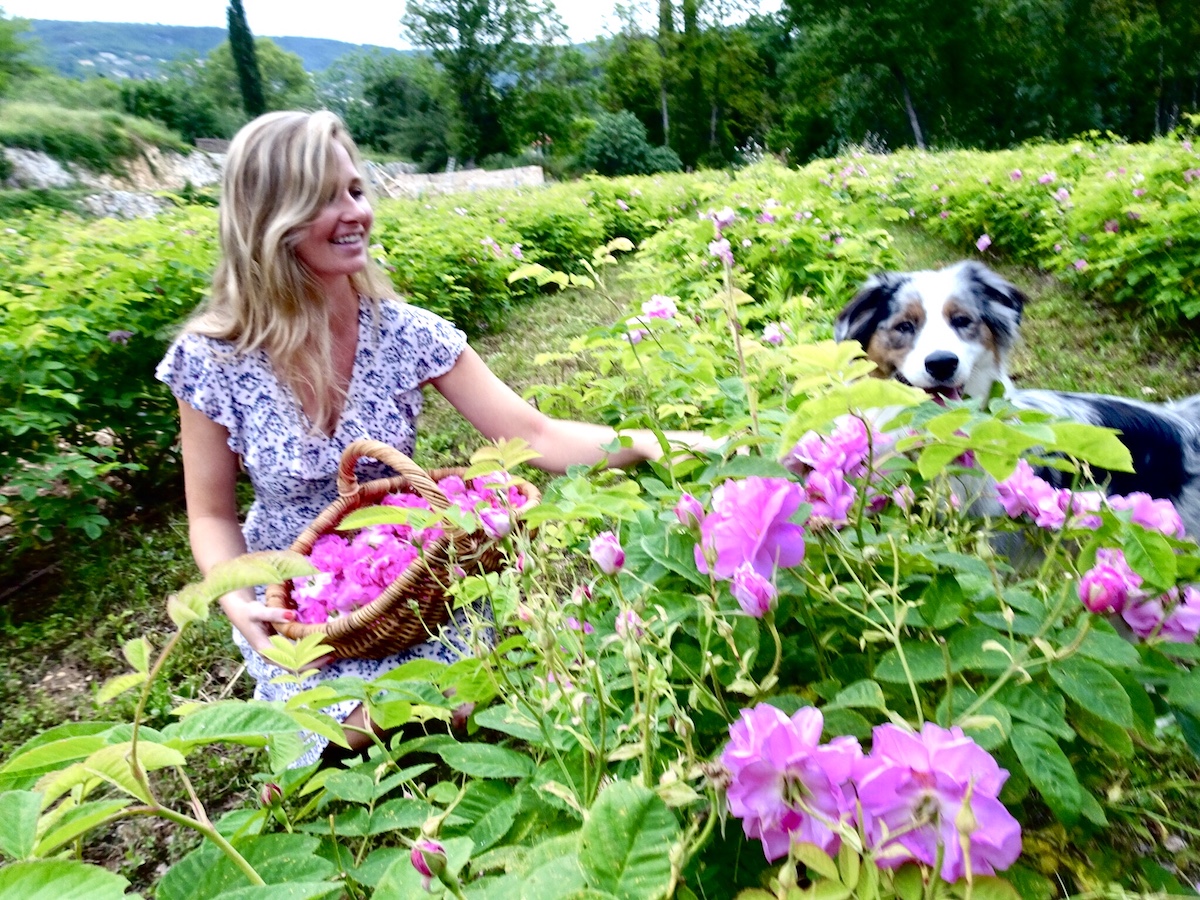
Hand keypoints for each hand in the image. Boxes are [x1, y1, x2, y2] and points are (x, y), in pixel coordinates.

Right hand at [220, 592, 335, 670]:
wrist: (240, 612)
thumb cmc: (249, 612)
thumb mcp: (259, 611)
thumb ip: (275, 613)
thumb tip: (292, 615)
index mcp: (266, 651)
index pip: (291, 664)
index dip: (310, 663)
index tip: (326, 656)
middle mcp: (271, 656)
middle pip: (296, 666)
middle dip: (314, 662)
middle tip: (334, 654)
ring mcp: (275, 654)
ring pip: (296, 662)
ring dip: (312, 658)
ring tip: (330, 651)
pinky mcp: (278, 649)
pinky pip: (294, 655)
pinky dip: (306, 652)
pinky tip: (318, 647)